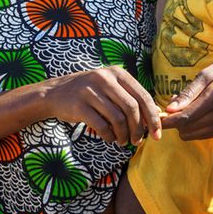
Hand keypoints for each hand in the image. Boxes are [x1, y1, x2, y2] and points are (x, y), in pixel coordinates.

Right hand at [42, 66, 160, 145]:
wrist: (55, 94)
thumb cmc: (90, 93)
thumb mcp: (110, 87)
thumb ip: (130, 98)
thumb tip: (156, 118)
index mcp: (117, 73)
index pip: (143, 96)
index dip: (153, 117)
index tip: (157, 134)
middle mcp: (104, 78)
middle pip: (132, 108)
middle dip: (139, 129)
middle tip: (138, 141)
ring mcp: (90, 90)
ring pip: (117, 118)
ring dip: (124, 135)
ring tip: (123, 141)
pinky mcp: (79, 105)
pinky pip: (102, 125)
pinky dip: (109, 136)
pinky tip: (110, 138)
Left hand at [162, 60, 212, 139]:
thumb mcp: (204, 75)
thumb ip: (188, 93)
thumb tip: (170, 109)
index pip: (186, 117)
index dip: (169, 121)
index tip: (159, 119)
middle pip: (188, 128)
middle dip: (176, 121)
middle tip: (174, 108)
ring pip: (193, 134)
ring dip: (185, 125)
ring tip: (187, 109)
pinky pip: (203, 135)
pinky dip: (195, 128)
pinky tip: (196, 115)